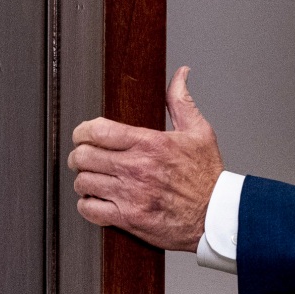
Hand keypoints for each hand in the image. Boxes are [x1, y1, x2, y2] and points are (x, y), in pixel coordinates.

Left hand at [68, 66, 224, 250]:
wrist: (215, 215)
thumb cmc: (207, 176)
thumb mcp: (199, 132)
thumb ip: (181, 101)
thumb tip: (180, 75)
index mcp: (150, 143)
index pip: (99, 131)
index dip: (82, 130)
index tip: (82, 133)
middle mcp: (137, 168)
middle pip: (84, 156)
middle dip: (78, 155)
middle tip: (82, 156)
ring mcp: (130, 195)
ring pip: (83, 182)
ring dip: (83, 179)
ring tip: (91, 178)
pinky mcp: (128, 218)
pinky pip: (90, 210)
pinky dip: (87, 204)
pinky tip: (96, 199)